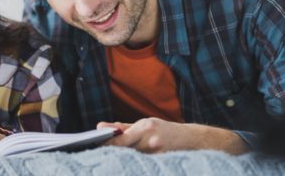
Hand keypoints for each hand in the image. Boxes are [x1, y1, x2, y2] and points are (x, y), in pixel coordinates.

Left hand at [97, 117, 248, 154]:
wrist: (193, 140)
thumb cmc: (164, 130)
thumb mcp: (145, 123)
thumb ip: (122, 127)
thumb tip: (99, 126)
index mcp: (146, 127)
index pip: (120, 139)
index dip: (106, 143)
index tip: (94, 145)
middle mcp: (152, 140)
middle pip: (124, 150)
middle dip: (111, 152)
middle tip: (96, 154)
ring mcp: (157, 154)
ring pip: (132, 159)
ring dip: (121, 160)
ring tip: (109, 160)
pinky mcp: (161, 164)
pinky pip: (141, 165)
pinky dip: (132, 164)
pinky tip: (126, 165)